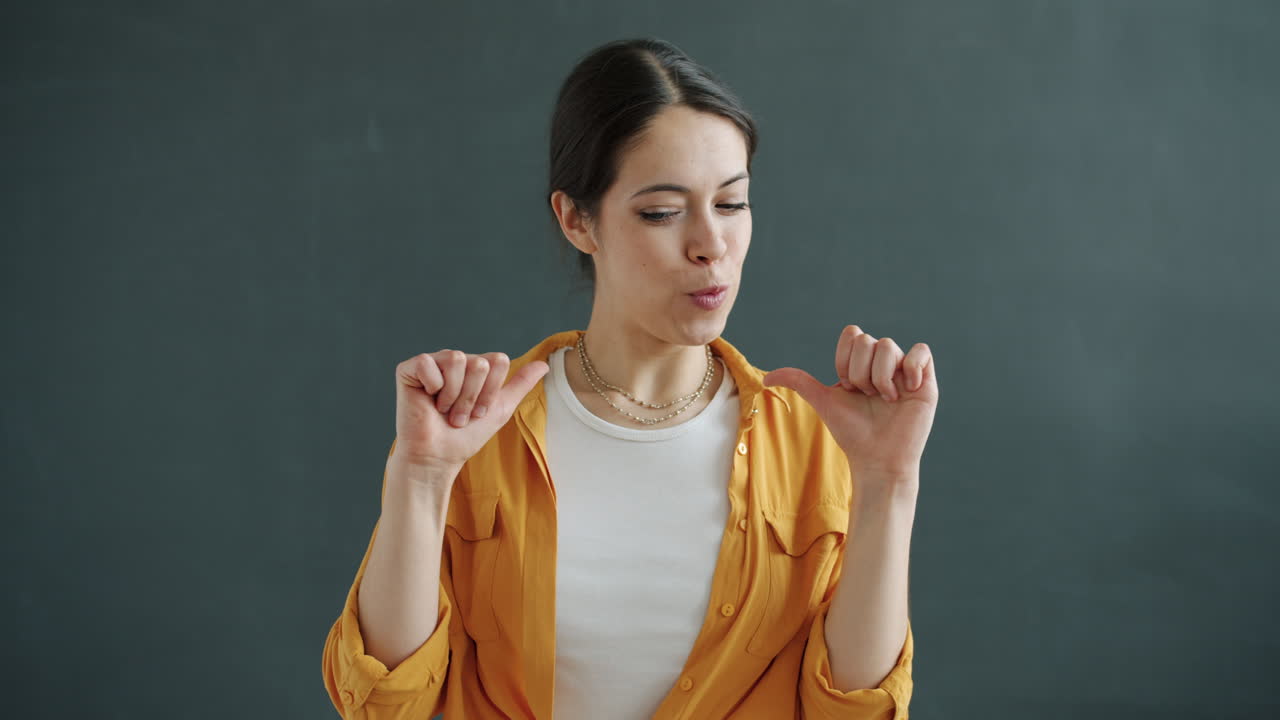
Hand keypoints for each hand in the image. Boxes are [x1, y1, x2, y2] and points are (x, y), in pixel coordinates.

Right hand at [393, 350, 549, 474]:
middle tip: (459, 415)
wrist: (437, 457)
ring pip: (458, 359)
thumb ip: (520, 385)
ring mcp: (432, 363)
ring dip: (455, 396)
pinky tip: (427, 399)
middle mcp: (455, 361)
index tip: (479, 411)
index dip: (492, 391)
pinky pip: (429, 363)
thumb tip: (544, 364)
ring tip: (444, 410)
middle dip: (473, 396)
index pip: (498, 360)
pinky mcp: (410, 369)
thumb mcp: (500, 410)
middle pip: (480, 362)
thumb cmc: (465, 436)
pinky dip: (433, 387)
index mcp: (475, 366)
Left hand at [763, 325, 937, 486]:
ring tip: (884, 399)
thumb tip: (764, 378)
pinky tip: (904, 391)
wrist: (876, 459)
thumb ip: (799, 382)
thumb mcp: (823, 401)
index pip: (853, 335)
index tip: (846, 386)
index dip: (845, 359)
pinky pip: (921, 351)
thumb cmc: (852, 433)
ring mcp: (905, 372)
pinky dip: (910, 367)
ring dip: (880, 376)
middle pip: (869, 341)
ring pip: (889, 346)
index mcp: (861, 364)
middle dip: (860, 372)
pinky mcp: (926, 382)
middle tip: (866, 396)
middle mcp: (883, 364)